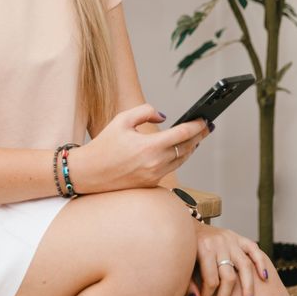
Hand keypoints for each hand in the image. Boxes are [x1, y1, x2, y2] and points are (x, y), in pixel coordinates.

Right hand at [70, 104, 209, 193]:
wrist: (89, 173)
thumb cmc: (104, 145)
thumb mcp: (122, 120)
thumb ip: (145, 112)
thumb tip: (164, 117)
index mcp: (150, 146)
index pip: (183, 134)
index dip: (197, 126)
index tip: (205, 119)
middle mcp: (156, 163)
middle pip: (187, 148)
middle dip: (199, 136)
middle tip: (207, 126)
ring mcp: (155, 176)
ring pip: (182, 160)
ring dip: (191, 148)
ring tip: (196, 137)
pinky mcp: (151, 183)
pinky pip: (172, 168)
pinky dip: (179, 158)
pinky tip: (180, 150)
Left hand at [188, 223, 269, 295]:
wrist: (188, 224)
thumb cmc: (186, 247)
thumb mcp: (182, 262)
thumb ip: (187, 282)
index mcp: (203, 248)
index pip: (211, 280)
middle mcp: (219, 243)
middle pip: (228, 276)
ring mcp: (230, 240)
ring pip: (245, 266)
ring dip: (248, 287)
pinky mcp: (238, 237)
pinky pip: (253, 249)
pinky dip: (261, 263)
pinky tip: (264, 278)